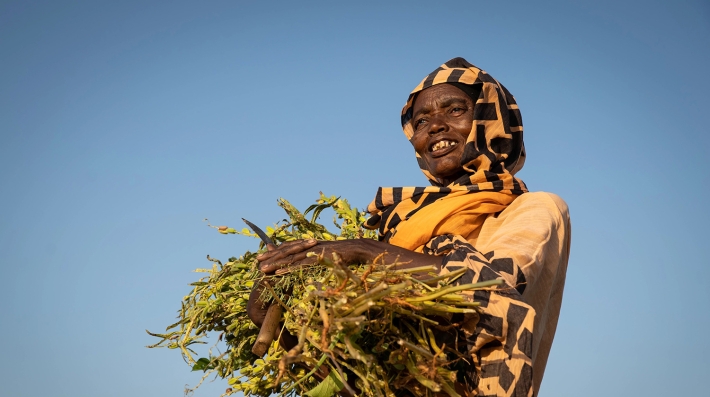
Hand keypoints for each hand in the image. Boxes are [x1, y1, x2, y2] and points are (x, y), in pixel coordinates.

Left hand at [257, 238, 442, 274]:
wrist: (426, 269)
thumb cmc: (400, 278)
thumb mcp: (371, 280)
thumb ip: (354, 279)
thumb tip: (339, 289)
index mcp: (346, 251)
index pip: (313, 251)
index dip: (290, 256)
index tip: (270, 263)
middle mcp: (346, 244)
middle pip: (306, 248)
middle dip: (281, 255)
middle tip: (259, 263)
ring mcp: (352, 245)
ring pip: (312, 251)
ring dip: (287, 260)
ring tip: (266, 268)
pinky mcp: (359, 250)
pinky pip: (330, 257)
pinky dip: (308, 263)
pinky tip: (291, 269)